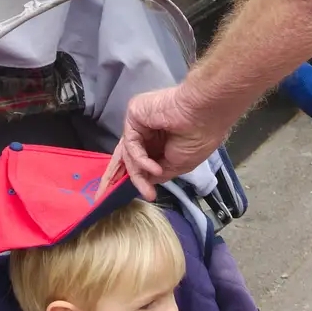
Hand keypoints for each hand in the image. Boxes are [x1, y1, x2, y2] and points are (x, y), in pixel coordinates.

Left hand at [103, 82, 227, 200]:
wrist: (203, 113)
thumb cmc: (198, 138)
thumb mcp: (179, 164)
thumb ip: (159, 173)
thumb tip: (147, 181)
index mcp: (162, 141)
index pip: (143, 160)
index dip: (140, 178)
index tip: (146, 196)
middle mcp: (149, 131)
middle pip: (128, 156)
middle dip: (119, 177)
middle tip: (108, 196)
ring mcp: (140, 123)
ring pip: (128, 153)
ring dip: (137, 175)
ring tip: (147, 191)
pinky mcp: (134, 115)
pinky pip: (132, 143)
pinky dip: (141, 160)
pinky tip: (155, 168)